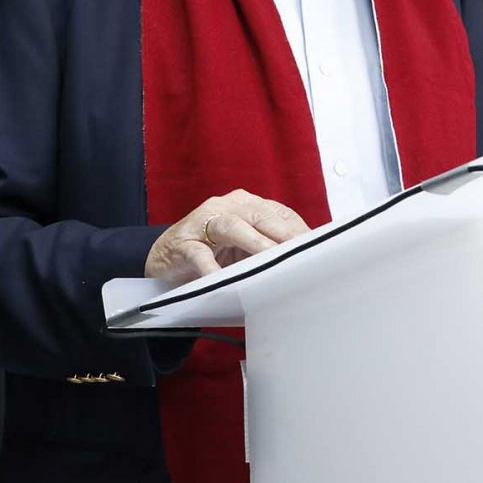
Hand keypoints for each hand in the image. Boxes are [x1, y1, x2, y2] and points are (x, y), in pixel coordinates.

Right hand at [144, 189, 309, 284]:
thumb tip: (305, 261)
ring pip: (232, 227)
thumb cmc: (213, 252)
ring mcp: (203, 223)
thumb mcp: (245, 248)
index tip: (318, 248)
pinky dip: (210, 265)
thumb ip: (269, 248)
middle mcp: (226, 207)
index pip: (279, 213)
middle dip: (283, 234)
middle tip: (302, 252)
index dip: (298, 230)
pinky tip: (220, 277)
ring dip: (254, 243)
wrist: (164, 258)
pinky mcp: (183, 243)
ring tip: (271, 259)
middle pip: (259, 215)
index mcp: (245, 205)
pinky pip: (199, 254)